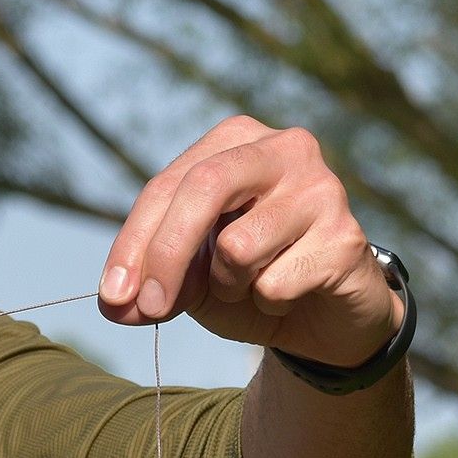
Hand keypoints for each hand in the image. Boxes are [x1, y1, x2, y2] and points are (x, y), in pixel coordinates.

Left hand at [97, 116, 402, 367]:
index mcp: (234, 141)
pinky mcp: (346, 236)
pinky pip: (276, 283)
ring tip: (251, 284)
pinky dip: (267, 303)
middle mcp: (282, 149)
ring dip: (228, 285)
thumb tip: (115, 303)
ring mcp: (322, 188)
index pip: (166, 185)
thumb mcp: (189, 275)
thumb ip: (151, 280)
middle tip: (147, 307)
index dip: (132, 243)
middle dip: (165, 255)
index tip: (111, 296)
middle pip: (204, 188)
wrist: (325, 316)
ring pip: (239, 245)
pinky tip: (290, 293)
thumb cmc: (250, 278)